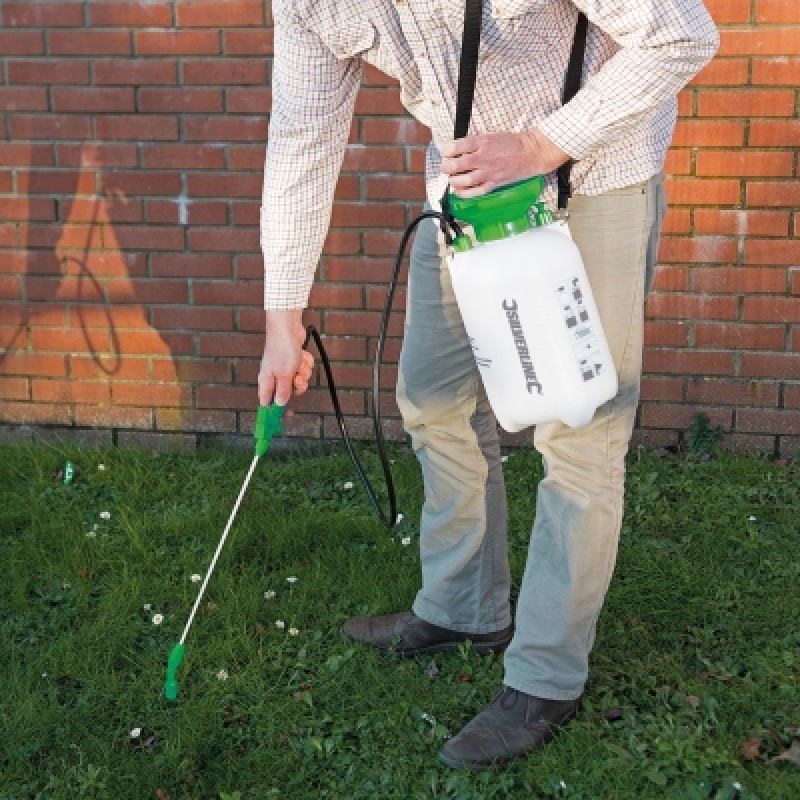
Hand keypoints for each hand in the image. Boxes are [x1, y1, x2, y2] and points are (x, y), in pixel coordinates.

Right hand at [258, 310, 314, 406]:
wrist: (288, 327)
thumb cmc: (282, 350)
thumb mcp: (284, 374)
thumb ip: (283, 391)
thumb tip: (280, 406)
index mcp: (266, 382)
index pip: (268, 403)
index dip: (277, 411)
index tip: (288, 415)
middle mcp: (274, 376)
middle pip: (288, 393)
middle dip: (297, 386)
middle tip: (297, 378)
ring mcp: (285, 368)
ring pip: (299, 380)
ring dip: (303, 372)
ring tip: (300, 363)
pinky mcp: (294, 361)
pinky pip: (303, 369)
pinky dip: (305, 363)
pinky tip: (302, 355)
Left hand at [439, 130, 569, 197]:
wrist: (530, 153)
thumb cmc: (511, 143)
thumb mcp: (490, 135)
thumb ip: (474, 143)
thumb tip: (457, 150)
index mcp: (481, 142)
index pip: (454, 147)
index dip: (446, 150)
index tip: (447, 152)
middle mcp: (482, 158)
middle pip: (454, 165)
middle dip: (446, 167)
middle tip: (446, 166)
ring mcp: (488, 173)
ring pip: (462, 181)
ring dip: (453, 180)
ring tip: (453, 178)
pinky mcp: (493, 184)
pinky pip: (473, 193)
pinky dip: (463, 193)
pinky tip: (459, 190)